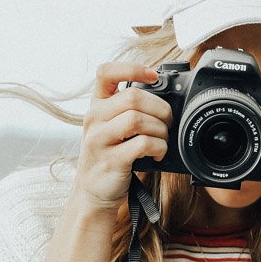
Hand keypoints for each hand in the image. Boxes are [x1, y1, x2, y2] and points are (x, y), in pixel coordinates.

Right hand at [71, 61, 170, 215]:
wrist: (93, 193)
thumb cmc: (109, 156)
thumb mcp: (111, 128)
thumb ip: (129, 110)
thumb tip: (166, 99)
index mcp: (96, 105)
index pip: (106, 73)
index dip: (132, 68)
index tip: (153, 77)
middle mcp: (94, 119)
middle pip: (133, 97)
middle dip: (160, 108)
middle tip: (167, 122)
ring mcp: (99, 140)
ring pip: (137, 119)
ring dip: (160, 129)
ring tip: (162, 140)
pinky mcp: (110, 160)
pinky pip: (142, 144)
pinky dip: (159, 148)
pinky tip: (157, 154)